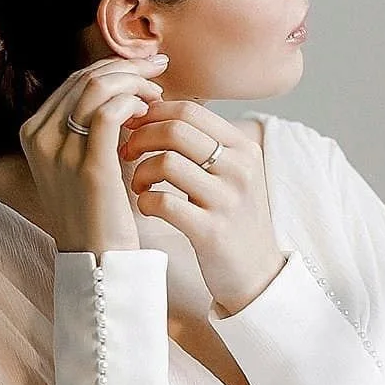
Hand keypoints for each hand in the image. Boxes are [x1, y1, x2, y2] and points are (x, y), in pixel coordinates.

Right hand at [20, 54, 168, 255]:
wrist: (96, 256)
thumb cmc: (97, 207)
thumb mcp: (79, 159)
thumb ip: (88, 124)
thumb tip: (123, 86)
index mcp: (33, 132)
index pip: (74, 79)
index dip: (112, 66)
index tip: (144, 67)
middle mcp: (40, 137)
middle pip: (86, 77)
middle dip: (128, 67)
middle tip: (159, 69)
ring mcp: (60, 151)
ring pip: (98, 87)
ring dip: (135, 83)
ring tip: (157, 95)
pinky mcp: (88, 166)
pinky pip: (111, 113)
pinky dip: (133, 103)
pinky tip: (147, 114)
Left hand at [119, 98, 286, 315]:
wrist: (257, 274)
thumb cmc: (233, 219)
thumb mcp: (232, 174)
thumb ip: (205, 144)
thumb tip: (157, 110)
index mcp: (243, 148)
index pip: (188, 110)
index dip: (152, 114)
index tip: (135, 128)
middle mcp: (240, 169)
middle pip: (174, 130)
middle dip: (140, 138)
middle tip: (128, 154)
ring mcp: (227, 200)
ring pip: (166, 162)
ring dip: (140, 171)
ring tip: (139, 185)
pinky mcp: (212, 231)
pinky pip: (164, 202)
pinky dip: (145, 201)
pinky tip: (147, 207)